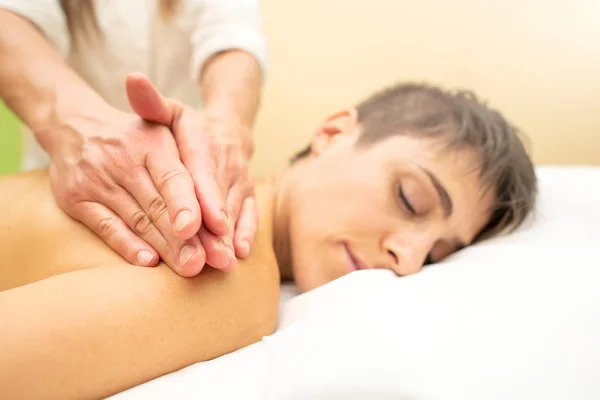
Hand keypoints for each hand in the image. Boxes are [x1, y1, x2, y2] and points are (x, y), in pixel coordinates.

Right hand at [46, 101, 207, 275]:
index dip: (193, 206)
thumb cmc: (136, 139)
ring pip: (137, 220)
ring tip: (188, 267)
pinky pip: (106, 227)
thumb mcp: (163, 130)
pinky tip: (149, 261)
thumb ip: (190, 162)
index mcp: (151, 143)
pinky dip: (128, 246)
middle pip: (158, 206)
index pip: (175, 178)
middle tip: (206, 261)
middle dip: (185, 238)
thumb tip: (221, 202)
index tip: (217, 229)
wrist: (74, 125)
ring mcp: (97, 180)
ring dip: (164, 248)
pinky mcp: (77, 199)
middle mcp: (122, 160)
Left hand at [126, 73, 257, 266]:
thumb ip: (150, 102)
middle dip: (216, 230)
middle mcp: (226, 163)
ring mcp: (240, 180)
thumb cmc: (188, 126)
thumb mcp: (169, 110)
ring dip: (229, 238)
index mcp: (204, 144)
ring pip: (234, 211)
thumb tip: (131, 79)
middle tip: (211, 256)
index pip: (203, 173)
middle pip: (220, 199)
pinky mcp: (248, 194)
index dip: (204, 199)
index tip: (201, 222)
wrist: (228, 129)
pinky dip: (246, 233)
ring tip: (222, 262)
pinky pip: (250, 214)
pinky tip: (240, 252)